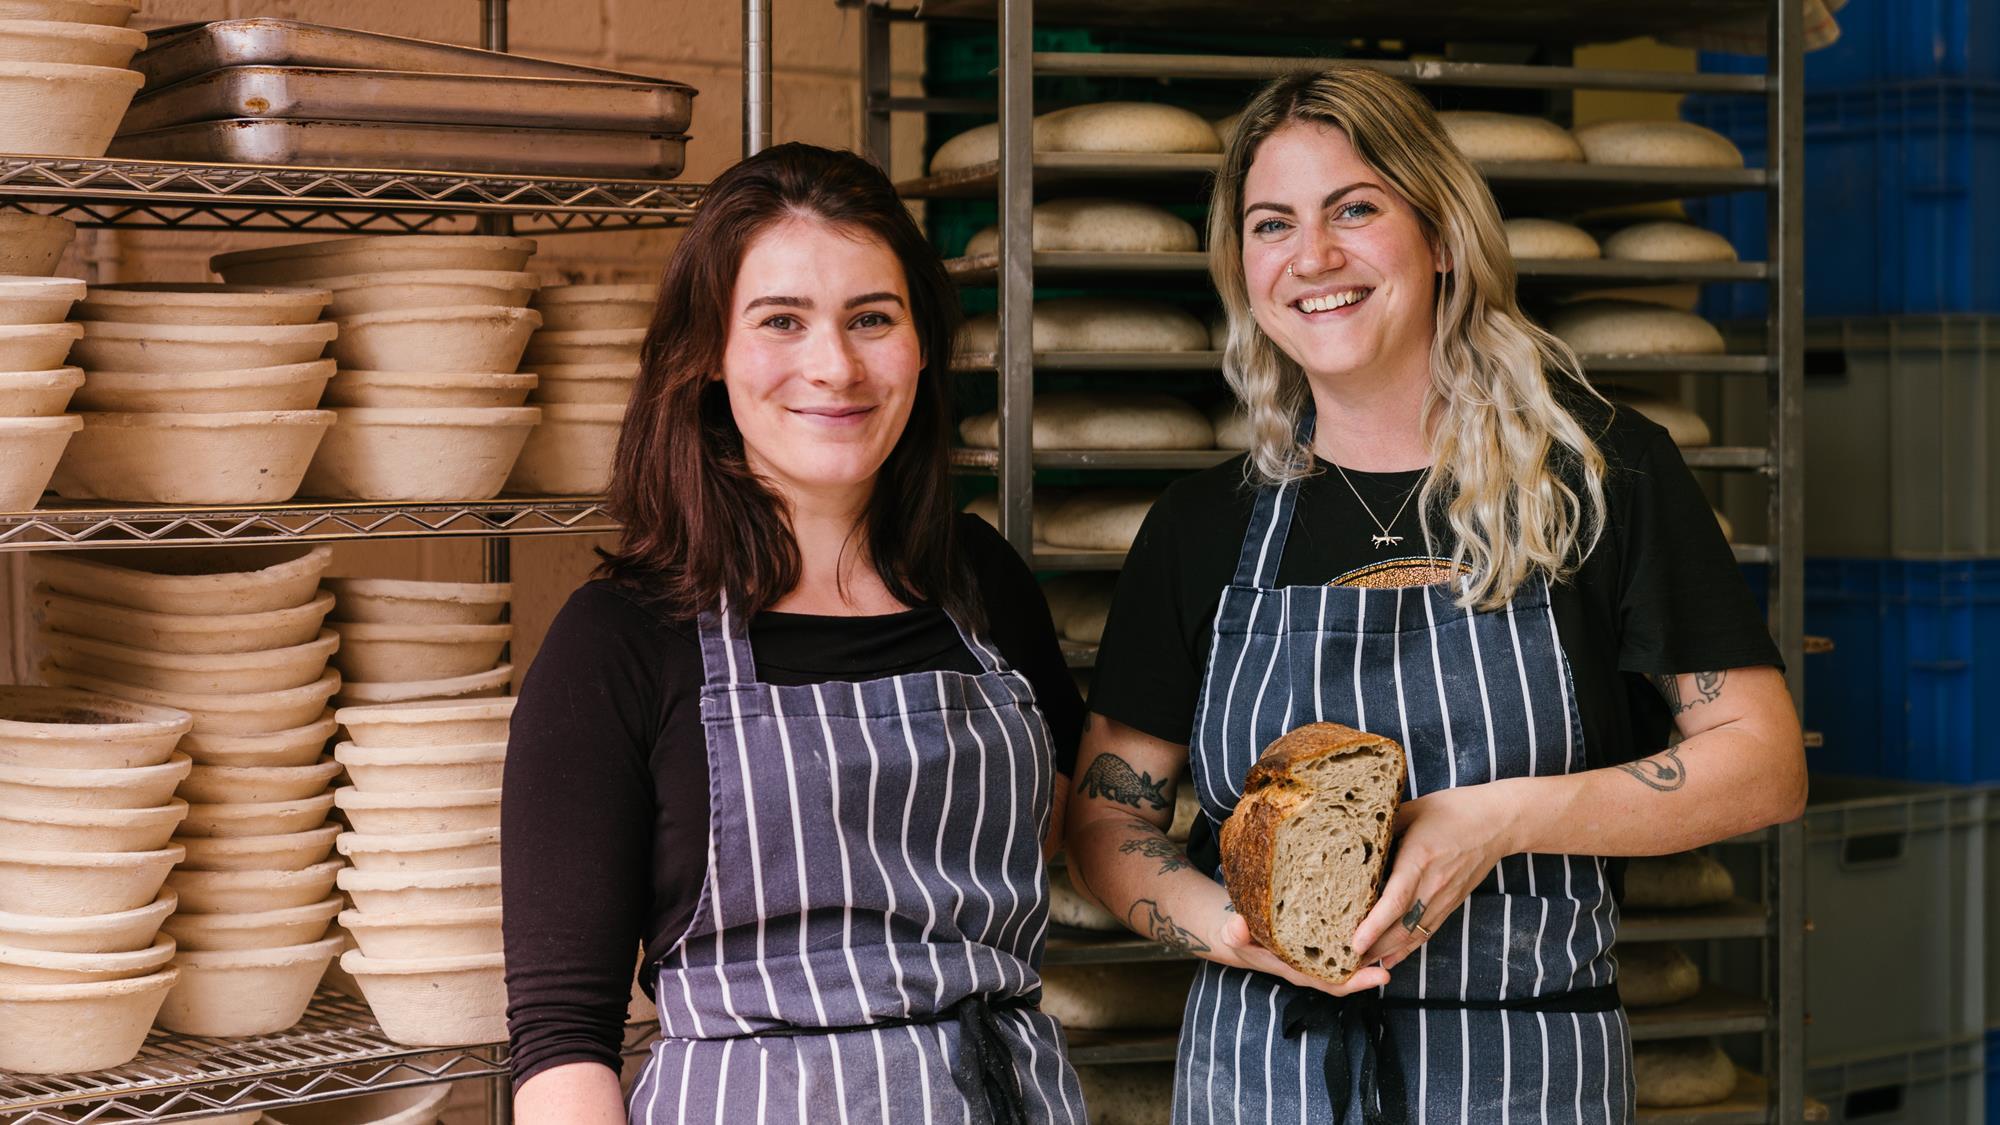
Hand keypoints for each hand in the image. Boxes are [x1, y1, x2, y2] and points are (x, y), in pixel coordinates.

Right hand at [1214, 911, 1390, 996]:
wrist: (1237, 932)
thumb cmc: (1240, 937)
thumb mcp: (1233, 936)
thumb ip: (1236, 933)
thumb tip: (1239, 924)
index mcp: (1298, 969)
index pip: (1333, 982)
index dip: (1358, 981)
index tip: (1381, 975)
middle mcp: (1312, 963)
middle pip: (1349, 969)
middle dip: (1373, 963)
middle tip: (1399, 950)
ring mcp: (1316, 950)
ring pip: (1349, 952)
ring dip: (1370, 945)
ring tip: (1395, 929)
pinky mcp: (1318, 934)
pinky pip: (1342, 935)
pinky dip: (1358, 928)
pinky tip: (1373, 911)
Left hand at [1349, 780, 1526, 970]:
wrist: (1498, 822)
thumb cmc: (1454, 809)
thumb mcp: (1413, 809)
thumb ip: (1384, 826)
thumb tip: (1353, 837)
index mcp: (1420, 860)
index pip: (1395, 901)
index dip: (1373, 926)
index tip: (1354, 943)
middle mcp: (1433, 885)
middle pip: (1401, 927)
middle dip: (1373, 948)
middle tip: (1345, 962)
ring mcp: (1445, 898)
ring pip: (1414, 934)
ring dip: (1387, 952)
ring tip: (1360, 966)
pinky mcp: (1452, 903)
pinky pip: (1428, 931)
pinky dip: (1408, 948)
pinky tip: (1390, 959)